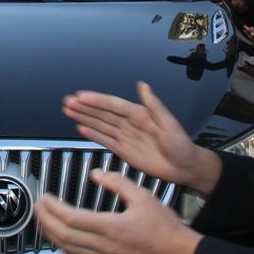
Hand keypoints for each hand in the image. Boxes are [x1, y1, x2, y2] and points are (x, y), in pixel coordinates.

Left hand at [34, 170, 201, 253]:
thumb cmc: (165, 228)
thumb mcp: (143, 196)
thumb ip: (117, 182)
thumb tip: (97, 174)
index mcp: (112, 227)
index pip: (72, 218)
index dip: (54, 208)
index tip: (45, 198)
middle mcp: (106, 246)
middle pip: (65, 235)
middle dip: (46, 220)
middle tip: (37, 207)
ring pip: (69, 250)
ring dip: (52, 235)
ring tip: (43, 222)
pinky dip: (65, 250)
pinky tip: (61, 243)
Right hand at [63, 83, 220, 194]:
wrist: (185, 168)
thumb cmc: (182, 145)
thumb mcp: (170, 123)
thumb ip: (154, 105)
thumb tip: (143, 85)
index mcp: (140, 114)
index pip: (113, 105)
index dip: (97, 100)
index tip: (81, 96)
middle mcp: (130, 124)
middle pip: (102, 113)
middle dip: (84, 108)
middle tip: (68, 102)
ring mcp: (126, 137)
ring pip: (100, 125)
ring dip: (84, 118)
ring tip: (68, 111)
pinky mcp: (124, 151)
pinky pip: (105, 140)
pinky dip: (93, 134)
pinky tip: (81, 128)